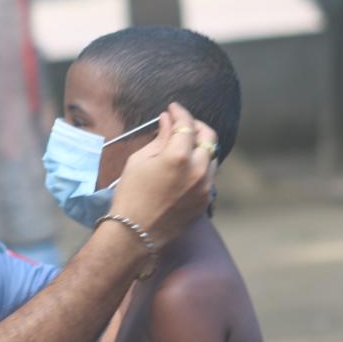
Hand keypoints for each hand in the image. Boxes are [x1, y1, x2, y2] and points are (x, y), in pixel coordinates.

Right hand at [109, 103, 216, 249]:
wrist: (135, 233)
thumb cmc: (130, 195)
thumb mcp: (139, 161)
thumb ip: (159, 139)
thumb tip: (168, 121)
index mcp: (178, 156)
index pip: (186, 124)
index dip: (180, 112)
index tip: (173, 108)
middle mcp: (198, 169)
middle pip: (208, 137)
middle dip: (196, 125)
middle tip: (183, 123)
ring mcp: (205, 186)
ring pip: (212, 156)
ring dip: (201, 145)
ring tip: (185, 144)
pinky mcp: (205, 200)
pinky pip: (209, 175)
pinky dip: (201, 164)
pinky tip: (187, 165)